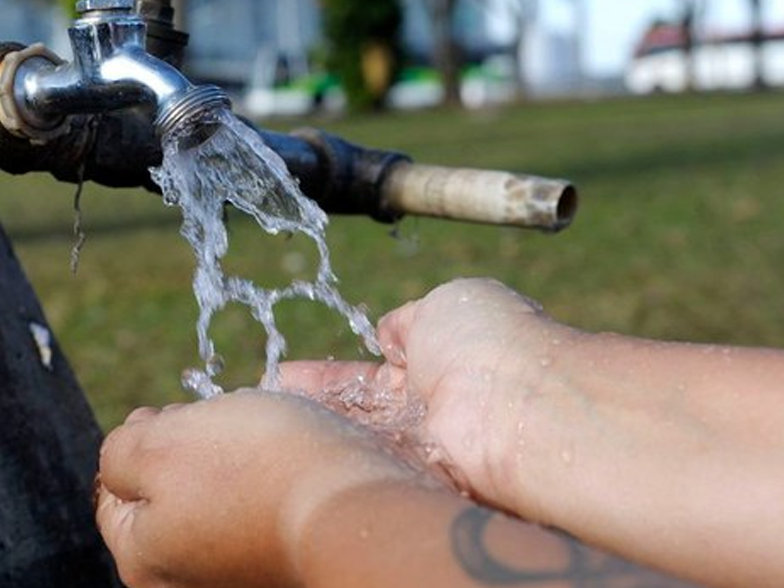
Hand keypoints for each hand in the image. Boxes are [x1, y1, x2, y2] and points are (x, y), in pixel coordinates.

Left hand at [95, 390, 426, 587]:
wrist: (358, 507)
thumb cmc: (255, 470)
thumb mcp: (160, 443)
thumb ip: (120, 450)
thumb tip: (126, 454)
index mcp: (143, 562)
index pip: (115, 490)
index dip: (144, 437)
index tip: (179, 414)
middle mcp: (189, 583)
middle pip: (169, 495)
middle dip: (191, 449)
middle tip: (225, 426)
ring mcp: (239, 576)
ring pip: (219, 497)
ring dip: (236, 461)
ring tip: (266, 441)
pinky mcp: (284, 565)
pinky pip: (265, 511)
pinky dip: (273, 482)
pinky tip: (292, 464)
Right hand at [280, 278, 576, 511]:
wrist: (520, 407)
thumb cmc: (491, 343)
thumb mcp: (445, 304)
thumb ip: (409, 320)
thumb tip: (388, 332)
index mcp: (442, 359)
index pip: (374, 370)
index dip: (331, 374)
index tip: (288, 374)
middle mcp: (431, 408)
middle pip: (359, 410)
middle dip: (312, 405)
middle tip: (266, 401)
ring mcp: (423, 446)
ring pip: (357, 437)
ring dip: (313, 428)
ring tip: (263, 422)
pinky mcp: (416, 479)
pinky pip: (364, 465)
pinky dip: (328, 455)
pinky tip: (286, 447)